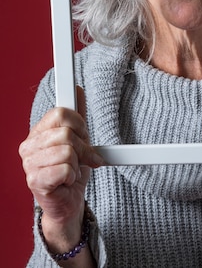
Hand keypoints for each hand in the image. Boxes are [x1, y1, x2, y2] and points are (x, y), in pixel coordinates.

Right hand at [19, 87, 103, 249]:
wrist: (69, 202)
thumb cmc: (71, 170)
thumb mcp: (78, 139)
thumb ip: (77, 115)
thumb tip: (78, 90)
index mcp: (37, 132)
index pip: (60, 113)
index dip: (78, 123)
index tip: (83, 133)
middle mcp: (29, 146)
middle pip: (66, 133)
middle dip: (82, 146)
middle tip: (82, 157)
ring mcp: (29, 164)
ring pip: (67, 151)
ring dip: (77, 163)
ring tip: (72, 170)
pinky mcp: (35, 181)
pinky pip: (65, 169)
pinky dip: (72, 175)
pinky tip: (67, 181)